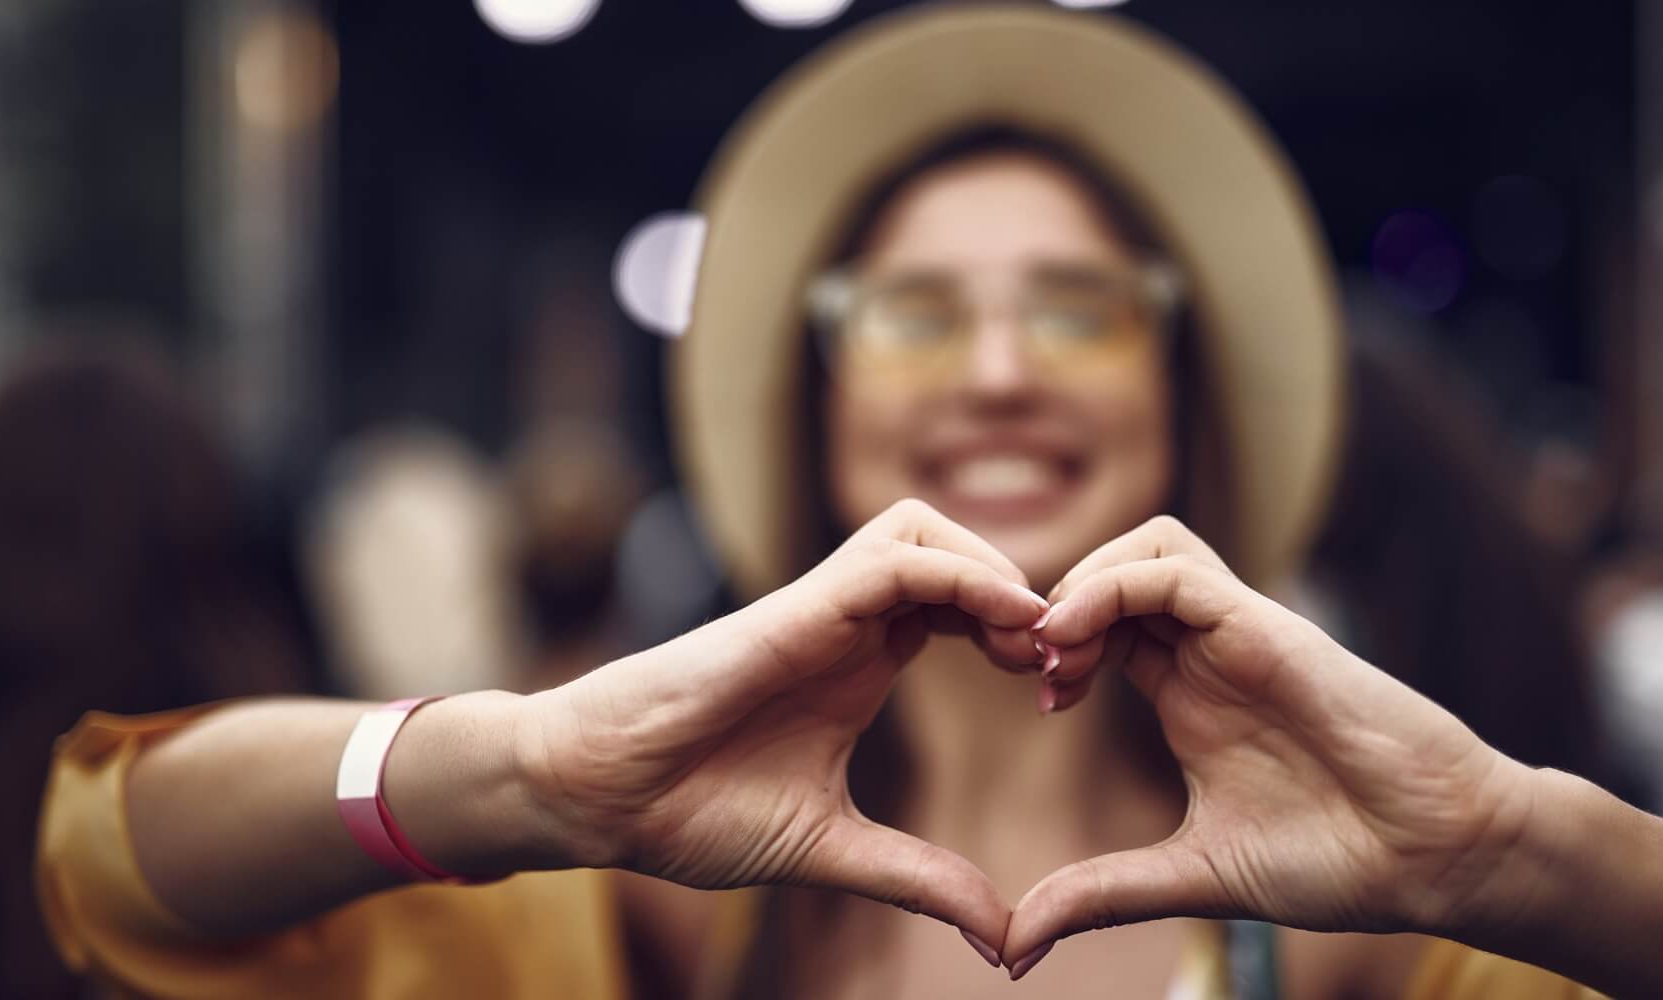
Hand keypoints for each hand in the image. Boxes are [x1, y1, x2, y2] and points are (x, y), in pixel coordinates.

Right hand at [516, 499, 1048, 952]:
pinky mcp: (794, 610)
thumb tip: (1003, 936)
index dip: (1022, 635)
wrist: (600, 799)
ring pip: (926, 530)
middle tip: (1063, 664)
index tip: (1060, 695)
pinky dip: (960, 576)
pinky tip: (1008, 622)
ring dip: (995, 569)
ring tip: (1039, 639)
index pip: (962, 608)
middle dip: (1023, 591)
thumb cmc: (689, 811)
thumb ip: (919, 880)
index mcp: (860, 664)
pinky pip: (893, 558)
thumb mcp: (833, 850)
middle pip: (955, 552)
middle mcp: (845, 624)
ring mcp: (819, 610)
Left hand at [1004, 517, 1539, 972]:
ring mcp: (1240, 634)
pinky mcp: (1268, 627)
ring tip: (1054, 651)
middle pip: (1117, 572)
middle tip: (1034, 669)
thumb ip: (1103, 894)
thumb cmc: (1340, 861)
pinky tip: (1076, 642)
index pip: (1105, 626)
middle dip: (1059, 606)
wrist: (1438, 857)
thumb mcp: (1191, 876)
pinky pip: (1174, 570)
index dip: (1058, 646)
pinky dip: (1112, 587)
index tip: (1040, 702)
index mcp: (1191, 694)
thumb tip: (1017, 944)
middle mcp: (1212, 653)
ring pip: (1147, 548)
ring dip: (1083, 583)